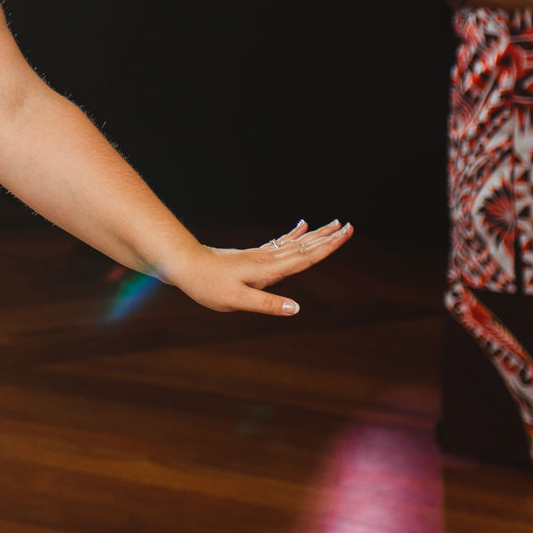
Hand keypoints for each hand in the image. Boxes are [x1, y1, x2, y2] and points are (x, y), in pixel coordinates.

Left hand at [164, 219, 352, 315]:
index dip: (326, 247)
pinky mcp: (252, 256)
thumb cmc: (208, 285)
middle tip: (349, 226)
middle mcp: (267, 259)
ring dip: (315, 235)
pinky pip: (280, 243)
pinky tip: (301, 226)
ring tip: (333, 225)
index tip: (344, 234)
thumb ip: (267, 304)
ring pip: (295, 243)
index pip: (305, 257)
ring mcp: (260, 256)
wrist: (183, 264)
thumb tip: (297, 308)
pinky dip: (294, 235)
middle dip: (327, 238)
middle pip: (304, 246)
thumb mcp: (237, 301)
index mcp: (268, 270)